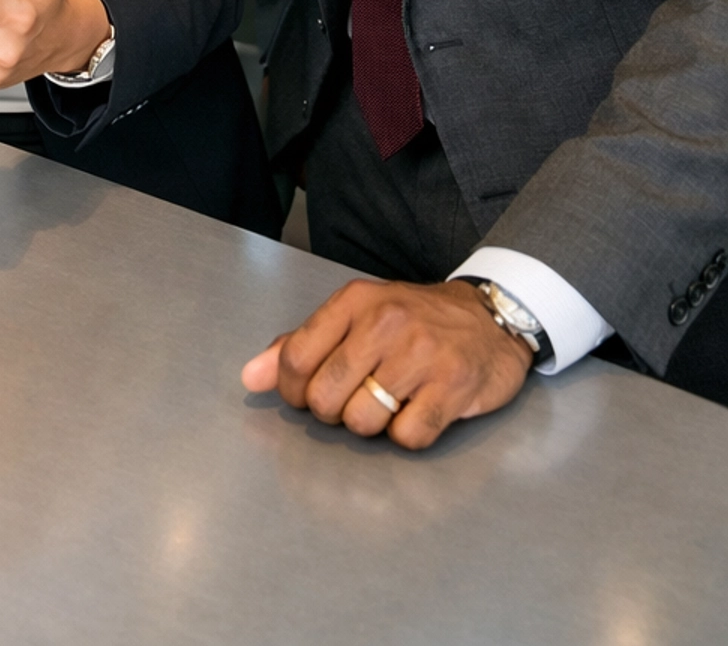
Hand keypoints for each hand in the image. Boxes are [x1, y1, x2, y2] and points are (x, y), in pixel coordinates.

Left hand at [241, 278, 532, 448]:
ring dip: (371, 425)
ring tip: (390, 402)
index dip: (292, 391)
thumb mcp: (355, 316)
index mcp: (354, 302)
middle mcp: (385, 323)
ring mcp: (421, 355)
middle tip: (356, 398)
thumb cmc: (414, 320)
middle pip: (324, 397)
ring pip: (362, 422)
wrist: (490, 317)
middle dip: (333, 412)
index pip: (295, 358)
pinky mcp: (453, 388)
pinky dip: (408, 435)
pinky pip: (407, 438)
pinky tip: (419, 411)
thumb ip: (300, 344)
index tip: (307, 395)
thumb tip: (250, 377)